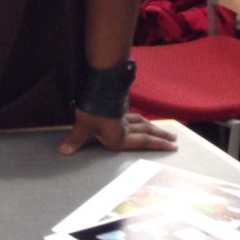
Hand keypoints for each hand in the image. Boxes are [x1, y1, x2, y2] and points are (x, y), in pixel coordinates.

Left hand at [58, 111, 177, 155]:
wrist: (95, 87)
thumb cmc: (91, 109)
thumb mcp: (83, 125)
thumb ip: (76, 139)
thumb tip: (63, 152)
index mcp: (120, 137)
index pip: (144, 142)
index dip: (158, 144)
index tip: (173, 146)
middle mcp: (124, 128)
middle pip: (147, 132)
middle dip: (160, 136)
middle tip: (175, 139)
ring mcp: (121, 117)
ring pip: (142, 123)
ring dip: (154, 127)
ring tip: (164, 131)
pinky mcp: (117, 109)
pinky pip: (133, 116)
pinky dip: (140, 119)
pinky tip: (140, 119)